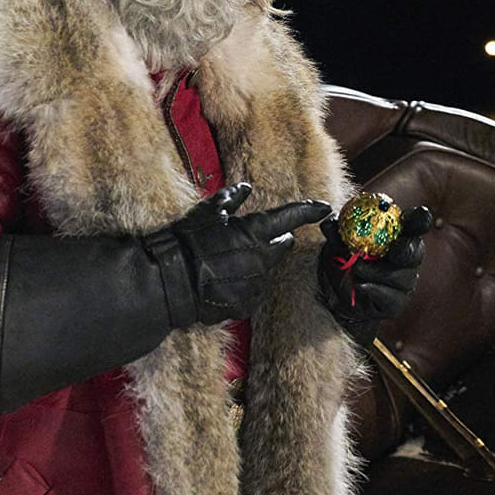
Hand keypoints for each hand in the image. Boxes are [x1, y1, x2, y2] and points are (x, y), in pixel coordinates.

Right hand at [149, 182, 330, 324]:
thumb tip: (245, 188)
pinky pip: (251, 293)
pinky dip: (244, 286)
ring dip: (255, 265)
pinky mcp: (244, 306)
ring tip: (228, 262)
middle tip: (253, 238)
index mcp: (254, 232)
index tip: (324, 207)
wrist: (169, 281)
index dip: (309, 210)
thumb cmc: (187, 241)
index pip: (289, 218)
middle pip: (280, 247)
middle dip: (274, 241)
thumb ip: (230, 199)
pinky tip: (224, 282)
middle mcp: (260, 259)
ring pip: (265, 271)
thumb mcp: (206, 212)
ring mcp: (254, 285)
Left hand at [318, 205, 431, 339]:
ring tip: (356, 267)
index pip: (416, 224)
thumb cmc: (342, 257)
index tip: (420, 214)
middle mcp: (406, 258)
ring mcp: (403, 282)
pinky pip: (390, 297)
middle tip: (393, 249)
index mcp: (398, 235)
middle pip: (415, 252)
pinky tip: (359, 285)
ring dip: (376, 271)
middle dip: (406, 249)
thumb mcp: (337, 242)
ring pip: (400, 276)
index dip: (420, 219)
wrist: (332, 292)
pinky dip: (374, 289)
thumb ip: (335, 232)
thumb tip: (329, 223)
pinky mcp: (395, 303)